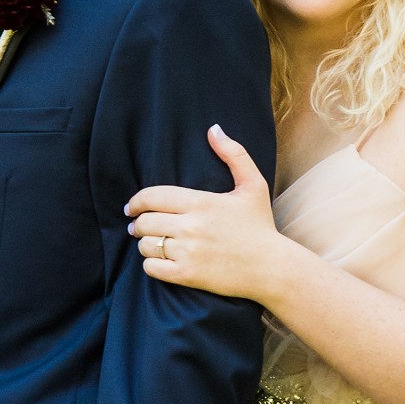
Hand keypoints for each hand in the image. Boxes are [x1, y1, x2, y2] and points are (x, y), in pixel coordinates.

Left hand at [127, 128, 281, 300]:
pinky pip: (151, 268)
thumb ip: (234, 154)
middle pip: (144, 222)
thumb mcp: (253, 185)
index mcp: (201, 202)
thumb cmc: (261, 226)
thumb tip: (213, 129)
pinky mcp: (187, 274)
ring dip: (145, 244)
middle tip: (139, 227)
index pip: (152, 196)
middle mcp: (191, 226)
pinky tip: (160, 261)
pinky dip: (151, 264)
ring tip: (152, 244)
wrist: (272, 268)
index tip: (132, 207)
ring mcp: (188, 252)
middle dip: (138, 224)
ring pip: (146, 245)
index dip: (136, 201)